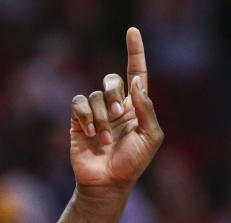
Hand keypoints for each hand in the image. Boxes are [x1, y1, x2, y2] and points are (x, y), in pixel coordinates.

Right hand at [70, 28, 162, 197]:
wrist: (108, 183)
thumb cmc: (133, 164)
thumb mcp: (150, 137)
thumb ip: (146, 108)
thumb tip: (135, 81)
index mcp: (137, 108)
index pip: (136, 73)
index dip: (135, 52)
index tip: (133, 31)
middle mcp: (116, 106)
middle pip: (112, 80)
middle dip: (115, 95)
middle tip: (119, 116)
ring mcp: (97, 113)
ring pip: (96, 95)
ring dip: (102, 117)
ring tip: (105, 139)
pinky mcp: (79, 120)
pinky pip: (79, 103)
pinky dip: (86, 116)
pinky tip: (90, 133)